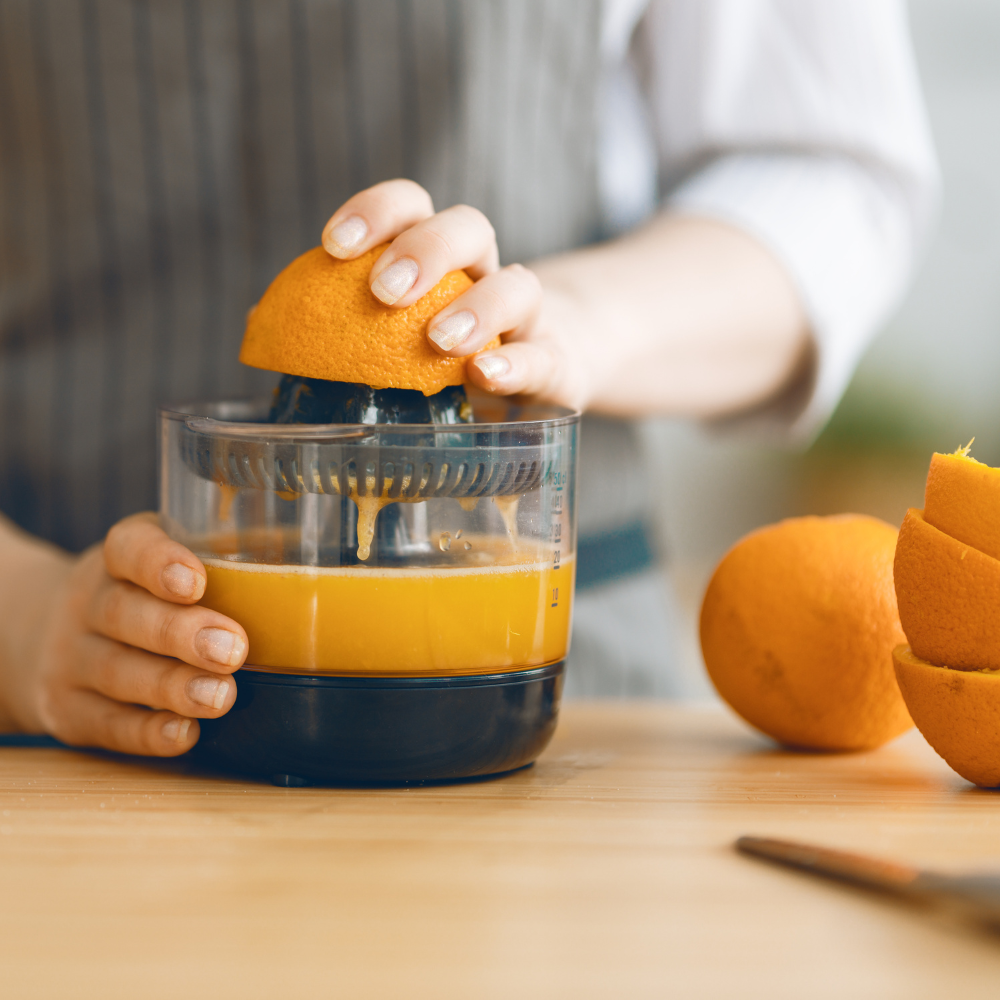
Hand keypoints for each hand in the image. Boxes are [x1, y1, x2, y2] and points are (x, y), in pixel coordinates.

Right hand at [12, 513, 247, 755]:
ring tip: (220, 697)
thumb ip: (236, 552)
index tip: (196, 582)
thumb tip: (323, 554)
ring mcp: (71, 658)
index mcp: (118, 557)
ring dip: (171, 687)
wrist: (38, 634)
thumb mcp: (175, 559)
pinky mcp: (68, 709)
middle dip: (180, 634)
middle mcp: (87, 602)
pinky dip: (145, 732)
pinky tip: (183, 733)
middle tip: (233, 649)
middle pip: (124, 615)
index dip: (158, 562)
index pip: (128, 548)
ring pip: (116, 672)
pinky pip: (105, 724)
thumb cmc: (147, 592)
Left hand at [321, 179, 593, 408]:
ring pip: (518, 284)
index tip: (334, 244)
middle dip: (425, 247)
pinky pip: (544, 356)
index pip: (410, 206)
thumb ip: (332, 322)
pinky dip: (517, 363)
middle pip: (468, 226)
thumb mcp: (390, 338)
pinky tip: (485, 376)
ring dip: (476, 306)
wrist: (540, 377)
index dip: (376, 211)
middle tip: (384, 289)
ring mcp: (528, 318)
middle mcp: (485, 273)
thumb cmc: (446, 357)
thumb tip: (259, 319)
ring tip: (437, 340)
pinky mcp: (558, 364)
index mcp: (439, 256)